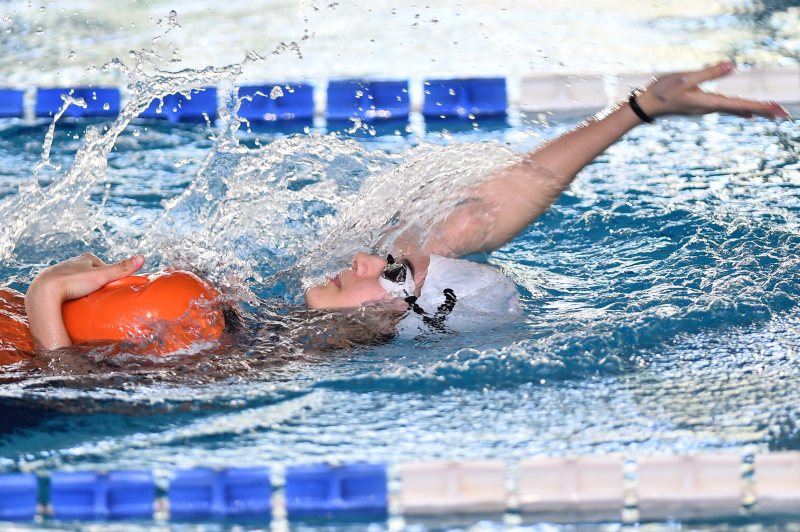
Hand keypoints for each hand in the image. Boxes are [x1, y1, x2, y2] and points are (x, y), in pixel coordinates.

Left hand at [25, 253, 144, 349]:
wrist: (44, 292)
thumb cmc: (73, 282)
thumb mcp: (101, 276)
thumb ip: (121, 269)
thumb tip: (143, 258)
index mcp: (85, 257)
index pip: (103, 267)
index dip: (108, 277)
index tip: (109, 288)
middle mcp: (72, 262)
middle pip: (90, 273)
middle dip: (95, 283)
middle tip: (97, 296)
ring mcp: (61, 271)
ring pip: (77, 280)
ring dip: (82, 288)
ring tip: (85, 300)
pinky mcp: (52, 282)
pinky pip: (66, 287)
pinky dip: (70, 292)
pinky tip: (71, 300)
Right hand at [637, 62, 788, 119]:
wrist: (647, 106)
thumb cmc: (663, 92)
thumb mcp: (684, 79)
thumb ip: (707, 73)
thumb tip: (730, 66)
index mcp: (709, 102)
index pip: (741, 104)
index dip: (761, 106)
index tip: (777, 110)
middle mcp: (711, 107)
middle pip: (742, 108)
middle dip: (764, 110)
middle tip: (783, 115)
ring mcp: (707, 107)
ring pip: (736, 109)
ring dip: (755, 109)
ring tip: (772, 112)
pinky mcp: (703, 105)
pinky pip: (728, 108)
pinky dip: (742, 109)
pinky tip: (748, 113)